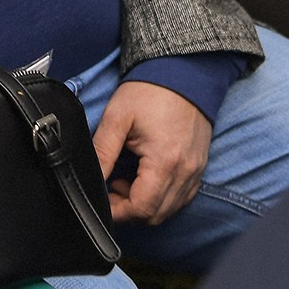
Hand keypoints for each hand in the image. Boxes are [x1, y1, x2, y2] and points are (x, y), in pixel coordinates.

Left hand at [89, 81, 212, 224]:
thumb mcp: (117, 118)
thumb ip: (102, 153)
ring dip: (144, 205)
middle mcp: (185, 172)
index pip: (141, 208)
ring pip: (168, 210)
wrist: (183, 73)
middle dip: (128, 210)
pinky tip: (143, 180)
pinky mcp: (198, 168)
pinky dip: (160, 198)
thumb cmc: (151, 91)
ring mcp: (195, 171)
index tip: (101, 198)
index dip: (117, 211)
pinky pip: (180, 198)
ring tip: (123, 182)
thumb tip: (90, 179)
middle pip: (155, 215)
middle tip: (109, 190)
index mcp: (165, 162)